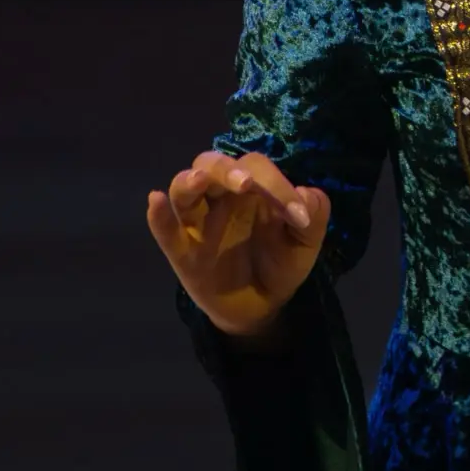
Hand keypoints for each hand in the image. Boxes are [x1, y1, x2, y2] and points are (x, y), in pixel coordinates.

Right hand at [146, 151, 327, 343]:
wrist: (264, 306)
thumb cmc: (281, 263)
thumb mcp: (306, 241)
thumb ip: (314, 215)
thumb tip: (306, 194)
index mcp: (250, 187)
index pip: (254, 167)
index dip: (275, 183)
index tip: (298, 216)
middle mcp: (220, 197)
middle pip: (211, 164)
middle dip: (226, 169)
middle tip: (245, 184)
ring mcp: (198, 223)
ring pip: (182, 189)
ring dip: (189, 181)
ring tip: (200, 180)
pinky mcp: (183, 253)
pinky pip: (166, 231)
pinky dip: (158, 216)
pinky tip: (156, 201)